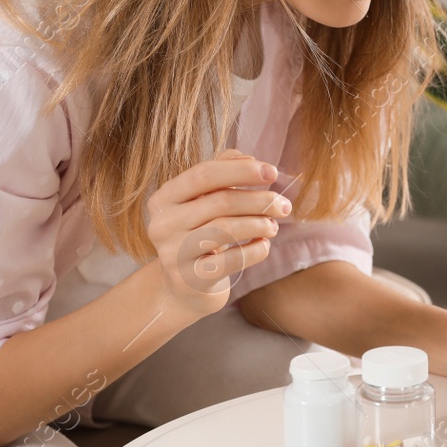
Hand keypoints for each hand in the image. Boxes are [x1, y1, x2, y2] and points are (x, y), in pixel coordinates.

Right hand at [145, 148, 286, 319]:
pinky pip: (232, 260)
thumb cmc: (200, 234)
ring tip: (274, 226)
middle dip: (259, 200)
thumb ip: (223, 173)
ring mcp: (172, 254)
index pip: (204, 174)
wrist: (185, 287)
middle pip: (220, 202)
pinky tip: (264, 245)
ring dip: (259, 224)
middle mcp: (162, 225)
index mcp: (164, 198)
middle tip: (284, 205)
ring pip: (226, 229)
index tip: (273, 172)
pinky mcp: (189, 280)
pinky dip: (256, 250)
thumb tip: (250, 158)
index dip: (241, 170)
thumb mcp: (205, 202)